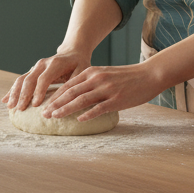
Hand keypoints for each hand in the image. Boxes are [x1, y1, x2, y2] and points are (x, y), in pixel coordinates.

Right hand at [2, 50, 89, 110]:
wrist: (72, 52)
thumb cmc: (79, 64)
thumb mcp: (82, 71)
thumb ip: (74, 84)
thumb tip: (65, 100)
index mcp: (55, 63)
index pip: (44, 78)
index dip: (39, 92)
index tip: (36, 105)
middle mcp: (42, 64)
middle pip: (29, 79)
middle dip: (24, 95)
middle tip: (20, 109)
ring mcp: (36, 67)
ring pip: (22, 79)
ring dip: (15, 93)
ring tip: (10, 107)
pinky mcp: (32, 72)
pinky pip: (20, 80)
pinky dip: (12, 90)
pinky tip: (5, 100)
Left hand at [41, 62, 163, 121]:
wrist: (149, 74)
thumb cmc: (126, 77)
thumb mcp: (105, 74)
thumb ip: (91, 81)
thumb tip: (75, 94)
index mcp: (92, 72)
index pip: (68, 85)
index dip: (55, 96)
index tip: (44, 105)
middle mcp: (97, 79)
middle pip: (71, 92)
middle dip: (55, 104)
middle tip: (44, 114)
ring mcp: (107, 89)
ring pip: (81, 100)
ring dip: (66, 109)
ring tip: (55, 117)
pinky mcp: (117, 99)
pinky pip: (99, 108)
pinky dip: (87, 114)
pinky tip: (79, 120)